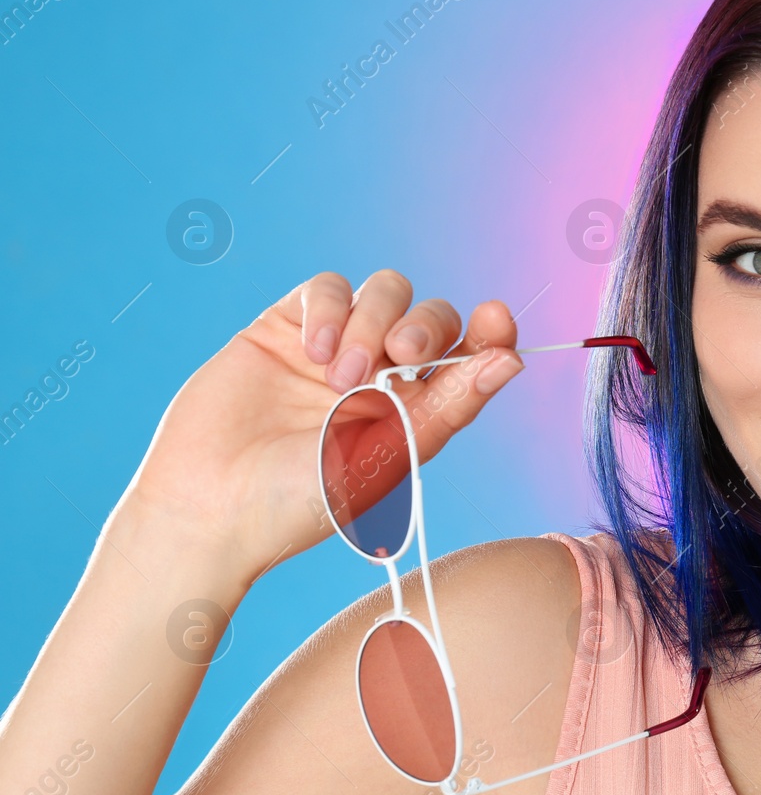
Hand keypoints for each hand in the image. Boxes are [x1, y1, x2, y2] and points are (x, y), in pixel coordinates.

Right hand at [123, 269, 524, 581]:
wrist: (213, 507)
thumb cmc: (306, 499)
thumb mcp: (392, 454)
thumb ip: (452, 404)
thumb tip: (513, 361)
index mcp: (419, 409)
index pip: (471, 354)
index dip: (490, 331)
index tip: (496, 318)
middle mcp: (382, 375)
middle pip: (431, 316)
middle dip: (425, 325)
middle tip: (400, 355)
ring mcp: (336, 348)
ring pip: (385, 292)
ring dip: (373, 321)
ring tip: (338, 374)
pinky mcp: (286, 328)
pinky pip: (327, 288)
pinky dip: (329, 308)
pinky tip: (311, 350)